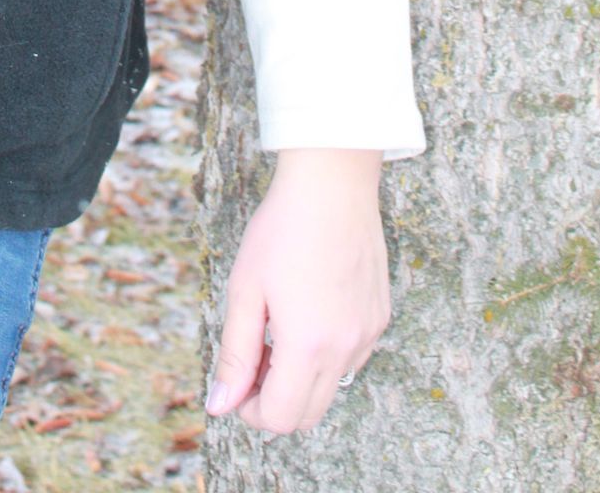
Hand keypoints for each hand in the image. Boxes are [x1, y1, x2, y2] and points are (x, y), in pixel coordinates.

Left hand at [204, 147, 388, 436]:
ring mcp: (367, 333)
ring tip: (278, 330)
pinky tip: (309, 312)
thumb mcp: (245, 290)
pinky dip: (326, 355)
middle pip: (309, 413)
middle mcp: (346, 347)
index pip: (281, 417)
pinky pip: (352, 359)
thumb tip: (220, 406)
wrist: (332, 183)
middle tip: (253, 359)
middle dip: (275, 400)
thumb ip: (234, 355)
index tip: (236, 383)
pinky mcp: (379, 316)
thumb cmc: (281, 230)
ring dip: (301, 379)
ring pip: (332, 388)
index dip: (251, 411)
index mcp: (307, 344)